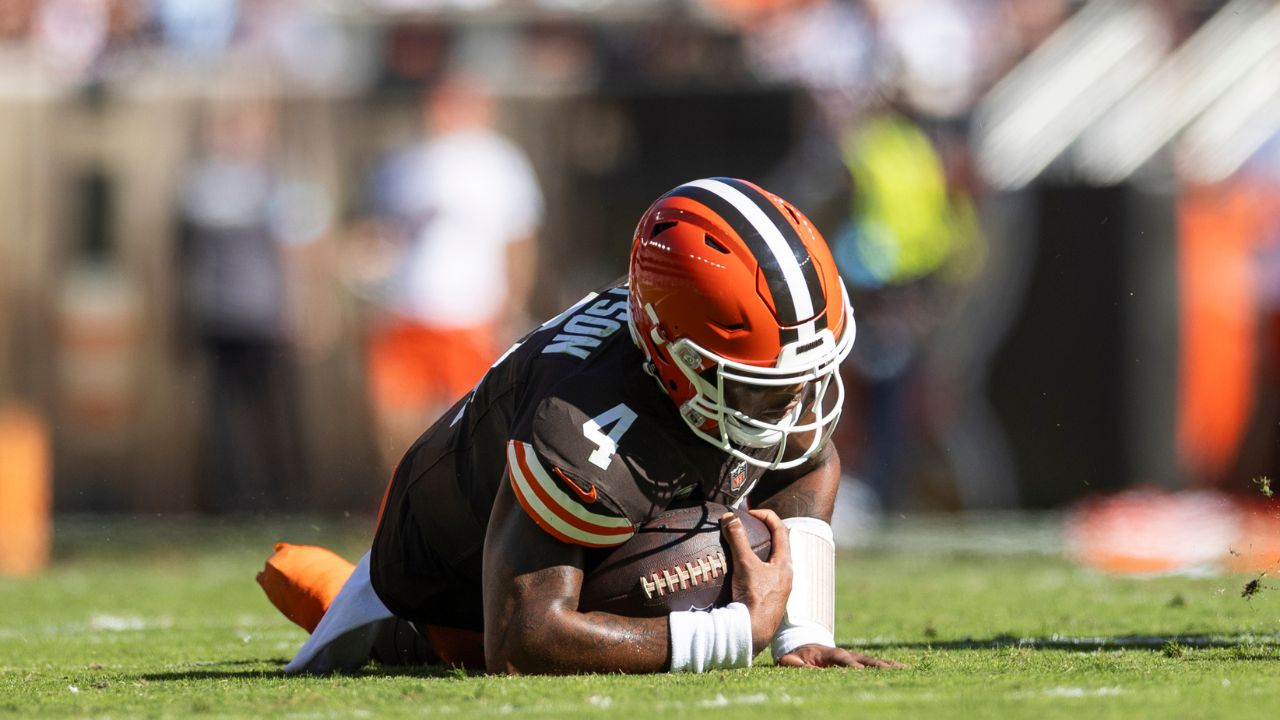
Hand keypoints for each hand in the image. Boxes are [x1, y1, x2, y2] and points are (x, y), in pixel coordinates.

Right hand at [721, 509, 791, 654]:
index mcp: (785, 563)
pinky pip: (766, 576)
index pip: (781, 529)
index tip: (750, 513)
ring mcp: (780, 589)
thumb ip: (738, 539)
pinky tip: (741, 573)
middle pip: (779, 545)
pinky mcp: (771, 599)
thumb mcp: (745, 564)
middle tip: (747, 528)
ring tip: (742, 548)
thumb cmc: (754, 597)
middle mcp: (786, 575)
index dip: (767, 516)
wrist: (754, 632)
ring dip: (760, 552)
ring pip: (773, 562)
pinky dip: (755, 568)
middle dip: (764, 533)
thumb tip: (730, 517)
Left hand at [777, 644, 902, 668]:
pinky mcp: (860, 662)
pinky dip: (889, 666)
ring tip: (903, 668)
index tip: (860, 671)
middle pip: (863, 658)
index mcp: (829, 653)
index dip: (850, 664)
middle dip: (876, 664)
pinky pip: (876, 664)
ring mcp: (854, 657)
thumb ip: (793, 663)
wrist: (806, 647)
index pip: (841, 657)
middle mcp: (846, 653)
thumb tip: (800, 665)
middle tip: (890, 670)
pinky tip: (903, 669)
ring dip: (887, 665)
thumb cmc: (798, 656)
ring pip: (873, 661)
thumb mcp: (790, 660)